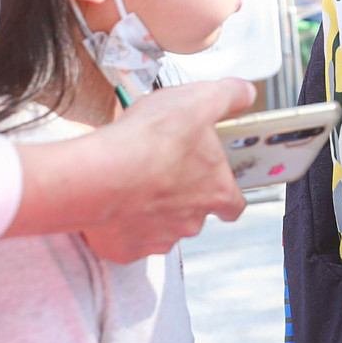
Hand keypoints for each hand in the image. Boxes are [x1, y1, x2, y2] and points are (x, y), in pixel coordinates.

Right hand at [80, 76, 254, 262]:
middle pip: (194, 213)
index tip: (215, 182)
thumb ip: (228, 96)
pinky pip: (128, 239)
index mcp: (215, 191)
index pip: (234, 203)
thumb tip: (244, 93)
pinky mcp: (125, 249)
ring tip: (133, 180)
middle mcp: (191, 222)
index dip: (225, 191)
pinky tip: (113, 199)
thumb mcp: (198, 100)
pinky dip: (122, 223)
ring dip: (152, 208)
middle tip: (160, 168)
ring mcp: (158, 238)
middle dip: (180, 195)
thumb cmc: (149, 141)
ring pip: (162, 226)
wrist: (97, 175)